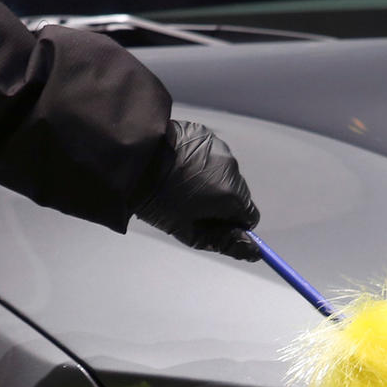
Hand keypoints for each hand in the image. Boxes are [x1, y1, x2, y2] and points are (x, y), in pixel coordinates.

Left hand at [136, 120, 260, 259]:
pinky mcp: (204, 134)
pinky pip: (211, 155)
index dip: (232, 225)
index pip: (249, 217)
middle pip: (238, 194)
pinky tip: (180, 165)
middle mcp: (232, 169)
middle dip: (222, 203)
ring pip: (225, 173)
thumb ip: (225, 244)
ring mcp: (219, 148)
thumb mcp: (190, 231)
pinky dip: (201, 162)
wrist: (133, 163)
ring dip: (212, 181)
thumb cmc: (158, 202)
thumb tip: (254, 252)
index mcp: (231, 194)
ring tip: (183, 183)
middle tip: (192, 206)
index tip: (213, 225)